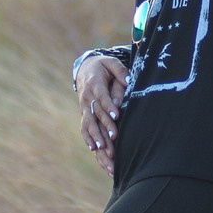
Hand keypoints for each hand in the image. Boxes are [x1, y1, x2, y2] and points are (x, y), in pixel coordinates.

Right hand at [75, 55, 125, 175]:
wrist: (85, 69)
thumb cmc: (103, 66)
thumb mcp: (111, 63)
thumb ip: (120, 71)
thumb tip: (128, 81)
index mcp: (94, 84)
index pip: (101, 97)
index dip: (108, 106)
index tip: (116, 115)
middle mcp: (86, 97)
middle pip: (96, 114)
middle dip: (105, 126)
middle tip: (114, 137)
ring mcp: (84, 107)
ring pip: (89, 124)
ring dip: (96, 137)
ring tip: (104, 150)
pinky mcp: (84, 114)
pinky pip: (84, 128)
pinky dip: (88, 138)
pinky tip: (94, 150)